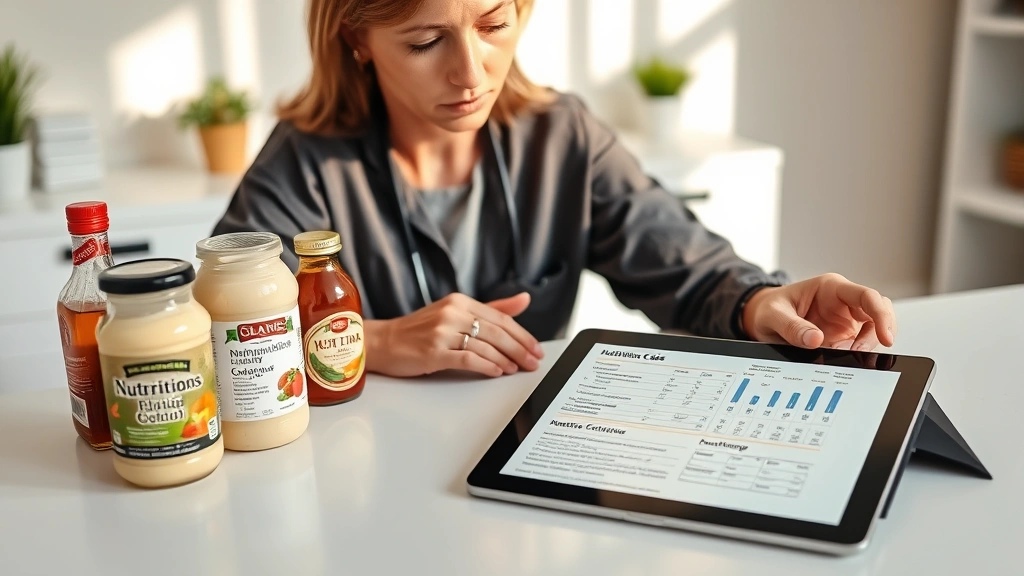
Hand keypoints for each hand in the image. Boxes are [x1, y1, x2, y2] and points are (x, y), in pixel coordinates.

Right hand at [364, 292, 543, 377]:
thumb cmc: (418, 331)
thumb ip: (491, 308)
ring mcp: (442, 332)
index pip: (500, 317)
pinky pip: (468, 359)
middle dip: (520, 349)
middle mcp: (452, 313)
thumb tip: (524, 300)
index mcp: (460, 301)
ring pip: (485, 345)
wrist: (382, 342)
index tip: (536, 348)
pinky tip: (497, 372)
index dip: (522, 334)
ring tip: (517, 369)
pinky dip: (487, 366)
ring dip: (506, 359)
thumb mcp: (454, 313)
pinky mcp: (434, 351)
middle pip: (496, 331)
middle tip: (533, 362)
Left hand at [741, 273, 897, 350]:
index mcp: (831, 288)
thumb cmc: (768, 308)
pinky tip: (837, 358)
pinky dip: (854, 354)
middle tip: (858, 352)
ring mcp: (845, 320)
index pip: (866, 296)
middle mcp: (843, 302)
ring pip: (874, 329)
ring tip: (839, 355)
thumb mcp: (773, 316)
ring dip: (864, 346)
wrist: (761, 318)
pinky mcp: (842, 336)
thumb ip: (792, 327)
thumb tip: (815, 340)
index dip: (881, 314)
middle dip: (877, 334)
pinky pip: (859, 344)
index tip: (886, 337)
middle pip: (879, 312)